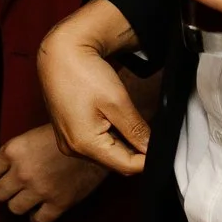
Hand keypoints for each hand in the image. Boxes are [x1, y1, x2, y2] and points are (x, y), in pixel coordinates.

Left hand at [0, 123, 109, 221]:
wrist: (99, 144)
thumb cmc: (69, 136)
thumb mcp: (34, 136)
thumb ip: (18, 152)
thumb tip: (6, 167)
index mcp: (14, 151)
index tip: (4, 174)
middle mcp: (22, 172)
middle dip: (6, 190)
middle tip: (14, 189)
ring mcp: (39, 189)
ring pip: (15, 208)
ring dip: (20, 204)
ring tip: (28, 199)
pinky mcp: (58, 203)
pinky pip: (38, 220)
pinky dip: (37, 218)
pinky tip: (40, 212)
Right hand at [37, 0, 152, 174]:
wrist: (59, 55)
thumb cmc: (83, 73)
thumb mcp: (118, 102)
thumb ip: (136, 131)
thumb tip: (152, 150)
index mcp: (84, 143)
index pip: (126, 166)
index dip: (148, 160)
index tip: (163, 147)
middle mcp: (73, 148)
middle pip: (116, 162)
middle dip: (136, 152)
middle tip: (151, 131)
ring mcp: (68, 142)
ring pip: (106, 154)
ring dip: (123, 144)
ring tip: (128, 119)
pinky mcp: (67, 134)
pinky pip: (95, 145)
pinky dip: (109, 137)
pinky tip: (113, 118)